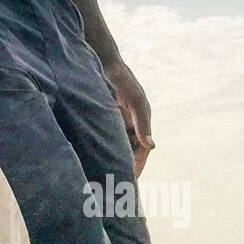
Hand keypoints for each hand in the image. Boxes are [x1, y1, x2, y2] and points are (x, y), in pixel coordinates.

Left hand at [104, 59, 154, 176]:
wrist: (104, 61)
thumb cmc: (123, 80)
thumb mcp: (136, 102)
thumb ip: (143, 124)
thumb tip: (152, 147)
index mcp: (142, 120)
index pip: (142, 149)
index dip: (138, 165)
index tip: (130, 181)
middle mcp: (131, 121)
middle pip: (130, 148)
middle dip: (125, 164)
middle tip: (114, 182)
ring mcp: (118, 118)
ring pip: (117, 142)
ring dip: (113, 155)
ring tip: (103, 173)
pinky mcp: (105, 114)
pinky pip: (106, 134)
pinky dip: (103, 144)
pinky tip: (91, 155)